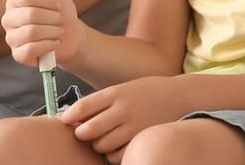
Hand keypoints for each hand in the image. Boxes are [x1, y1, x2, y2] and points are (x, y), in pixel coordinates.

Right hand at [2, 0, 84, 65]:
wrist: (70, 36)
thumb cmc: (60, 12)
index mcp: (14, 0)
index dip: (47, 0)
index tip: (57, 4)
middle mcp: (8, 18)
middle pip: (30, 15)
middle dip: (53, 18)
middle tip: (60, 20)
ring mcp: (11, 38)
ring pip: (31, 33)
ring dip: (53, 32)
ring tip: (58, 31)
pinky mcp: (18, 55)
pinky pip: (30, 50)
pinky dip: (48, 45)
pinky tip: (54, 43)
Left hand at [59, 76, 191, 162]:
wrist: (180, 96)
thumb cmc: (146, 92)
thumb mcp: (123, 89)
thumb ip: (102, 102)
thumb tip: (74, 117)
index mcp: (116, 93)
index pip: (83, 106)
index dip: (69, 117)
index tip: (65, 121)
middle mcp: (124, 109)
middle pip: (89, 130)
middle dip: (82, 134)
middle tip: (84, 133)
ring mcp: (135, 126)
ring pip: (102, 146)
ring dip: (98, 145)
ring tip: (103, 139)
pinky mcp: (143, 139)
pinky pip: (118, 156)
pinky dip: (112, 155)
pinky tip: (116, 147)